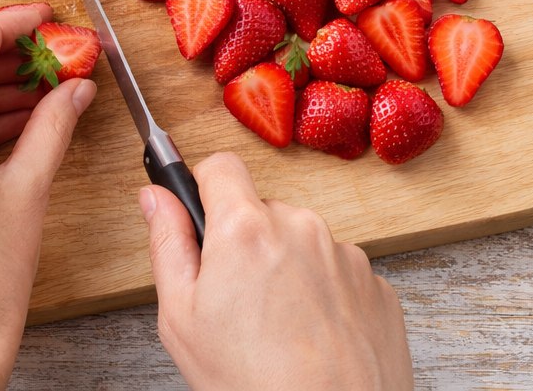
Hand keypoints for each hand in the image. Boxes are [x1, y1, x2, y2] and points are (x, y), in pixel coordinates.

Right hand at [140, 152, 413, 390]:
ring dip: (287, 269)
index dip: (204, 186)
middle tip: (235, 301)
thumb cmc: (253, 384)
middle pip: (262, 210)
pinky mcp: (377, 285)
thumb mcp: (182, 319)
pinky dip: (324, 296)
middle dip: (246, 241)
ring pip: (302, 242)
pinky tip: (311, 339)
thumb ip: (167, 244)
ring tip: (277, 330)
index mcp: (246, 229)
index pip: (221, 165)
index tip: (200, 212)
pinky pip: (338, 273)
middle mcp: (302, 227)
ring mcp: (346, 255)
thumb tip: (155, 197)